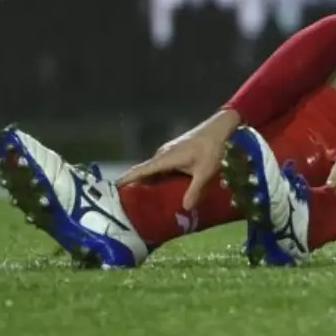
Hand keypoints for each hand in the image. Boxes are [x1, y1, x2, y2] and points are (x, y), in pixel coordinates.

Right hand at [118, 109, 240, 210]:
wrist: (222, 127)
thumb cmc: (213, 148)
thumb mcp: (205, 172)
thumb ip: (194, 190)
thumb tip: (184, 208)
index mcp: (165, 158)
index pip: (139, 171)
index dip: (126, 181)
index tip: (113, 192)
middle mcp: (163, 154)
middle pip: (145, 173)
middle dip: (138, 187)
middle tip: (132, 206)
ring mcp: (170, 151)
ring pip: (155, 170)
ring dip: (151, 183)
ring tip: (147, 202)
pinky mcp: (177, 151)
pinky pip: (163, 167)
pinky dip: (161, 178)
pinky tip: (165, 189)